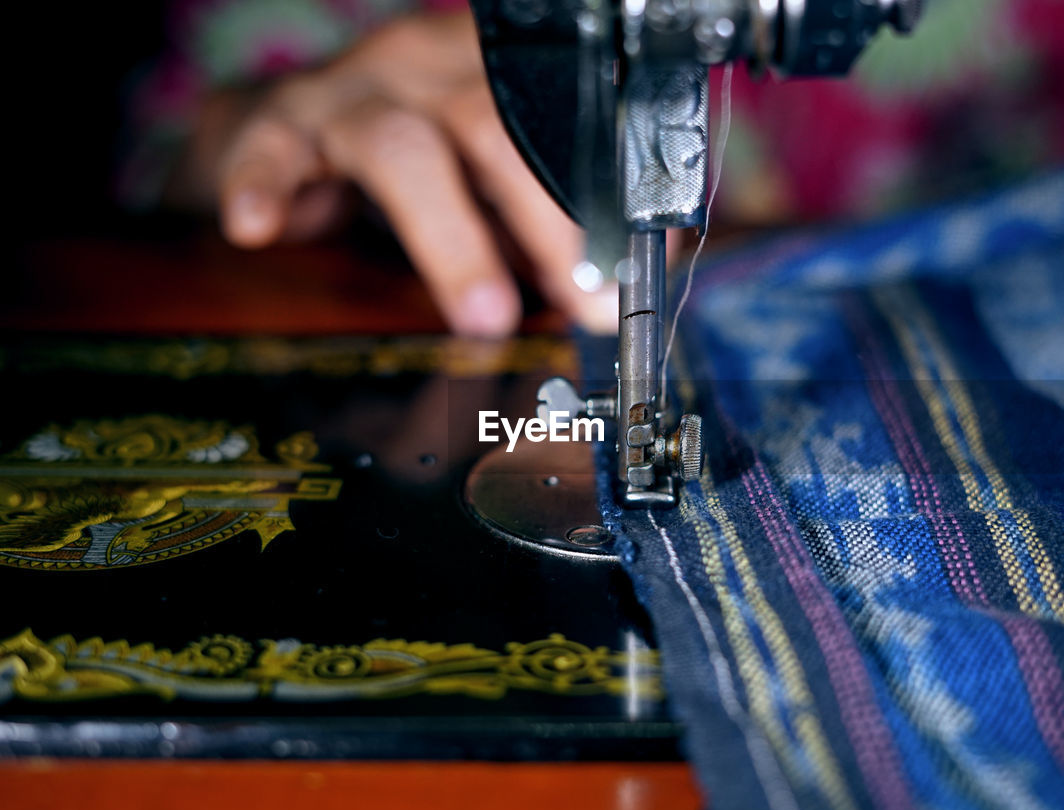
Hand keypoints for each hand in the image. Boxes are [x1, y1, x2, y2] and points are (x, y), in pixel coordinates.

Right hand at [176, 12, 613, 336]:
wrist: (285, 136)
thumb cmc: (412, 171)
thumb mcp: (496, 190)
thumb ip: (559, 227)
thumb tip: (637, 281)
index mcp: (492, 78)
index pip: (564, 123)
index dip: (600, 202)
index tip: (622, 283)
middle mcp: (424, 69)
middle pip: (496, 128)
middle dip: (549, 225)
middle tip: (583, 305)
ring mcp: (348, 93)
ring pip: (404, 148)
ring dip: (451, 240)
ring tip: (485, 316)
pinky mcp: (275, 125)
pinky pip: (270, 149)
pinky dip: (264, 185)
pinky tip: (258, 228)